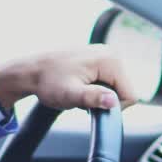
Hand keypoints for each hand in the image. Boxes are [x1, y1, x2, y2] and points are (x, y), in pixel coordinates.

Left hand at [0, 44, 136, 113]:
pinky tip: (79, 86)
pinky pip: (106, 81)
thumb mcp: (70, 95)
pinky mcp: (98, 59)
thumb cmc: (47, 82)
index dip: (113, 108)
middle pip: (124, 91)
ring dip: (98, 95)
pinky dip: (94, 88)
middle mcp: (111, 54)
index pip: (131, 95)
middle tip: (81, 98)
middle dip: (104, 100)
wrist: (31, 71)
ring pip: (115, 88)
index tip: (91, 106)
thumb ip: (93, 98)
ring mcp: (105, 55)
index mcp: (110, 60)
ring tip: (78, 91)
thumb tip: (113, 101)